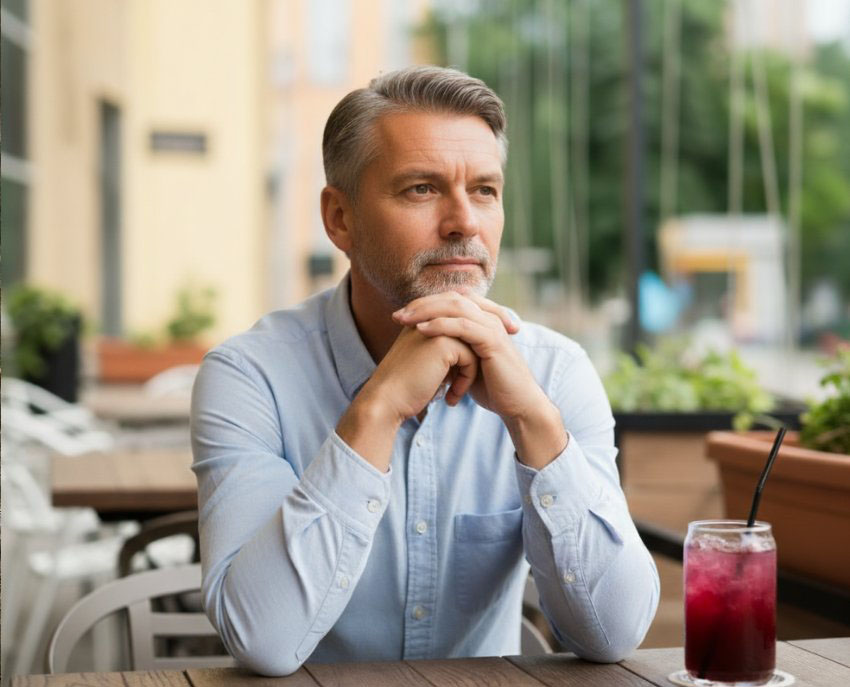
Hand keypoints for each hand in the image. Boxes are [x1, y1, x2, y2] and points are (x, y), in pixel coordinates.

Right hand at [364, 325, 479, 420]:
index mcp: (421, 320)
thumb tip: (470, 353)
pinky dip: (466, 380)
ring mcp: (436, 328)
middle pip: (468, 338)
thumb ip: (444, 353)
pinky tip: (452, 396)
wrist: (386, 401)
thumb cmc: (405, 389)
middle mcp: (428, 319)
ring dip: (468, 373)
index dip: (460, 359)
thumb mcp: (426, 364)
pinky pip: (471, 358)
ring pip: (473, 347)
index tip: (452, 382)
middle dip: (468, 364)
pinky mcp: (443, 342)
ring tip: (454, 393)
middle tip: (457, 388)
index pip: (457, 331)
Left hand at [392, 292, 539, 418]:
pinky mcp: (493, 341)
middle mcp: (489, 318)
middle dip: (422, 304)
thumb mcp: (467, 363)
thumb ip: (453, 349)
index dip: (426, 303)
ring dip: (426, 311)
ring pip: (456, 307)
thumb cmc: (493, 386)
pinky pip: (463, 326)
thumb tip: (427, 349)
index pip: (451, 299)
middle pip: (451, 298)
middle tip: (397, 315)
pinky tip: (421, 330)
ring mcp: (492, 327)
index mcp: (484, 319)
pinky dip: (440, 325)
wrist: (518, 405)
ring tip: (403, 319)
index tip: (401, 315)